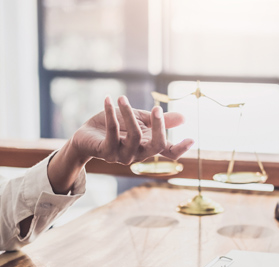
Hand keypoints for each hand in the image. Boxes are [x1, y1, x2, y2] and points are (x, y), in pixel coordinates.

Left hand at [70, 95, 193, 164]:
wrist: (86, 136)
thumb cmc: (115, 126)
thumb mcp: (139, 120)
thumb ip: (157, 119)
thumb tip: (184, 118)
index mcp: (148, 147)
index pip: (168, 153)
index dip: (180, 148)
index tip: (192, 139)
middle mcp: (137, 154)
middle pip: (157, 146)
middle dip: (159, 126)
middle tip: (157, 108)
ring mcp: (122, 156)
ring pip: (134, 136)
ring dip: (129, 114)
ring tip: (121, 98)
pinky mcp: (106, 152)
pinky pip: (112, 132)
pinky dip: (110, 113)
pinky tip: (108, 99)